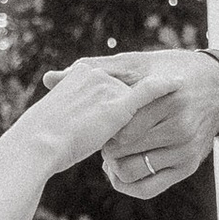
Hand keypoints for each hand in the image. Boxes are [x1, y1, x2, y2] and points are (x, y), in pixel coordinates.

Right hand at [14, 57, 162, 174]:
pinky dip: (164, 86)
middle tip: (156, 95)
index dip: (115, 95)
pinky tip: (179, 83)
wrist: (38, 145)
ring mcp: (107, 89)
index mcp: (80, 74)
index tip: (130, 96)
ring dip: (148, 106)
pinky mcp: (118, 105)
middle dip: (132, 102)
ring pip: (135, 98)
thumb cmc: (42, 139)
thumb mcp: (60, 119)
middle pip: (124, 89)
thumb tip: (81, 121)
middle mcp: (95, 76)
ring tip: (162, 101)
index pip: (109, 83)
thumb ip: (77, 111)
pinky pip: (147, 91)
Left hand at [98, 53, 218, 199]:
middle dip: (105, 144)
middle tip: (103, 135)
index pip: (120, 126)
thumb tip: (49, 77)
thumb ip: (100, 69)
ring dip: (113, 165)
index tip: (99, 117)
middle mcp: (180, 128)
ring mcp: (185, 151)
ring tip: (113, 151)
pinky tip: (120, 169)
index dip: (102, 125)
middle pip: (122, 149)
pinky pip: (147, 189)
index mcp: (168, 99)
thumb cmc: (171, 72)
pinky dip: (126, 183)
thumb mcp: (141, 63)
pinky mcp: (188, 168)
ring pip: (130, 172)